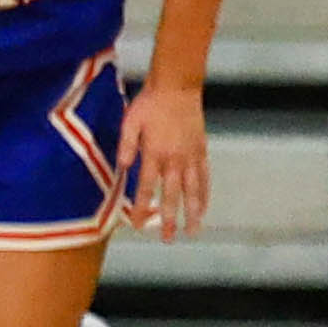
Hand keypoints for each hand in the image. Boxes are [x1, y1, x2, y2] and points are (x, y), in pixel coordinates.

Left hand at [113, 82, 210, 239]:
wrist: (177, 87)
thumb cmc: (150, 103)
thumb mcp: (130, 122)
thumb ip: (126, 146)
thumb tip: (122, 168)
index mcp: (154, 154)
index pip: (146, 188)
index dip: (141, 208)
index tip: (138, 225)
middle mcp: (174, 160)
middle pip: (172, 196)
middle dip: (170, 220)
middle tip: (169, 239)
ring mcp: (190, 157)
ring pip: (193, 191)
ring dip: (193, 213)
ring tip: (193, 230)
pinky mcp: (201, 151)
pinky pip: (205, 177)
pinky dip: (205, 193)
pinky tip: (204, 206)